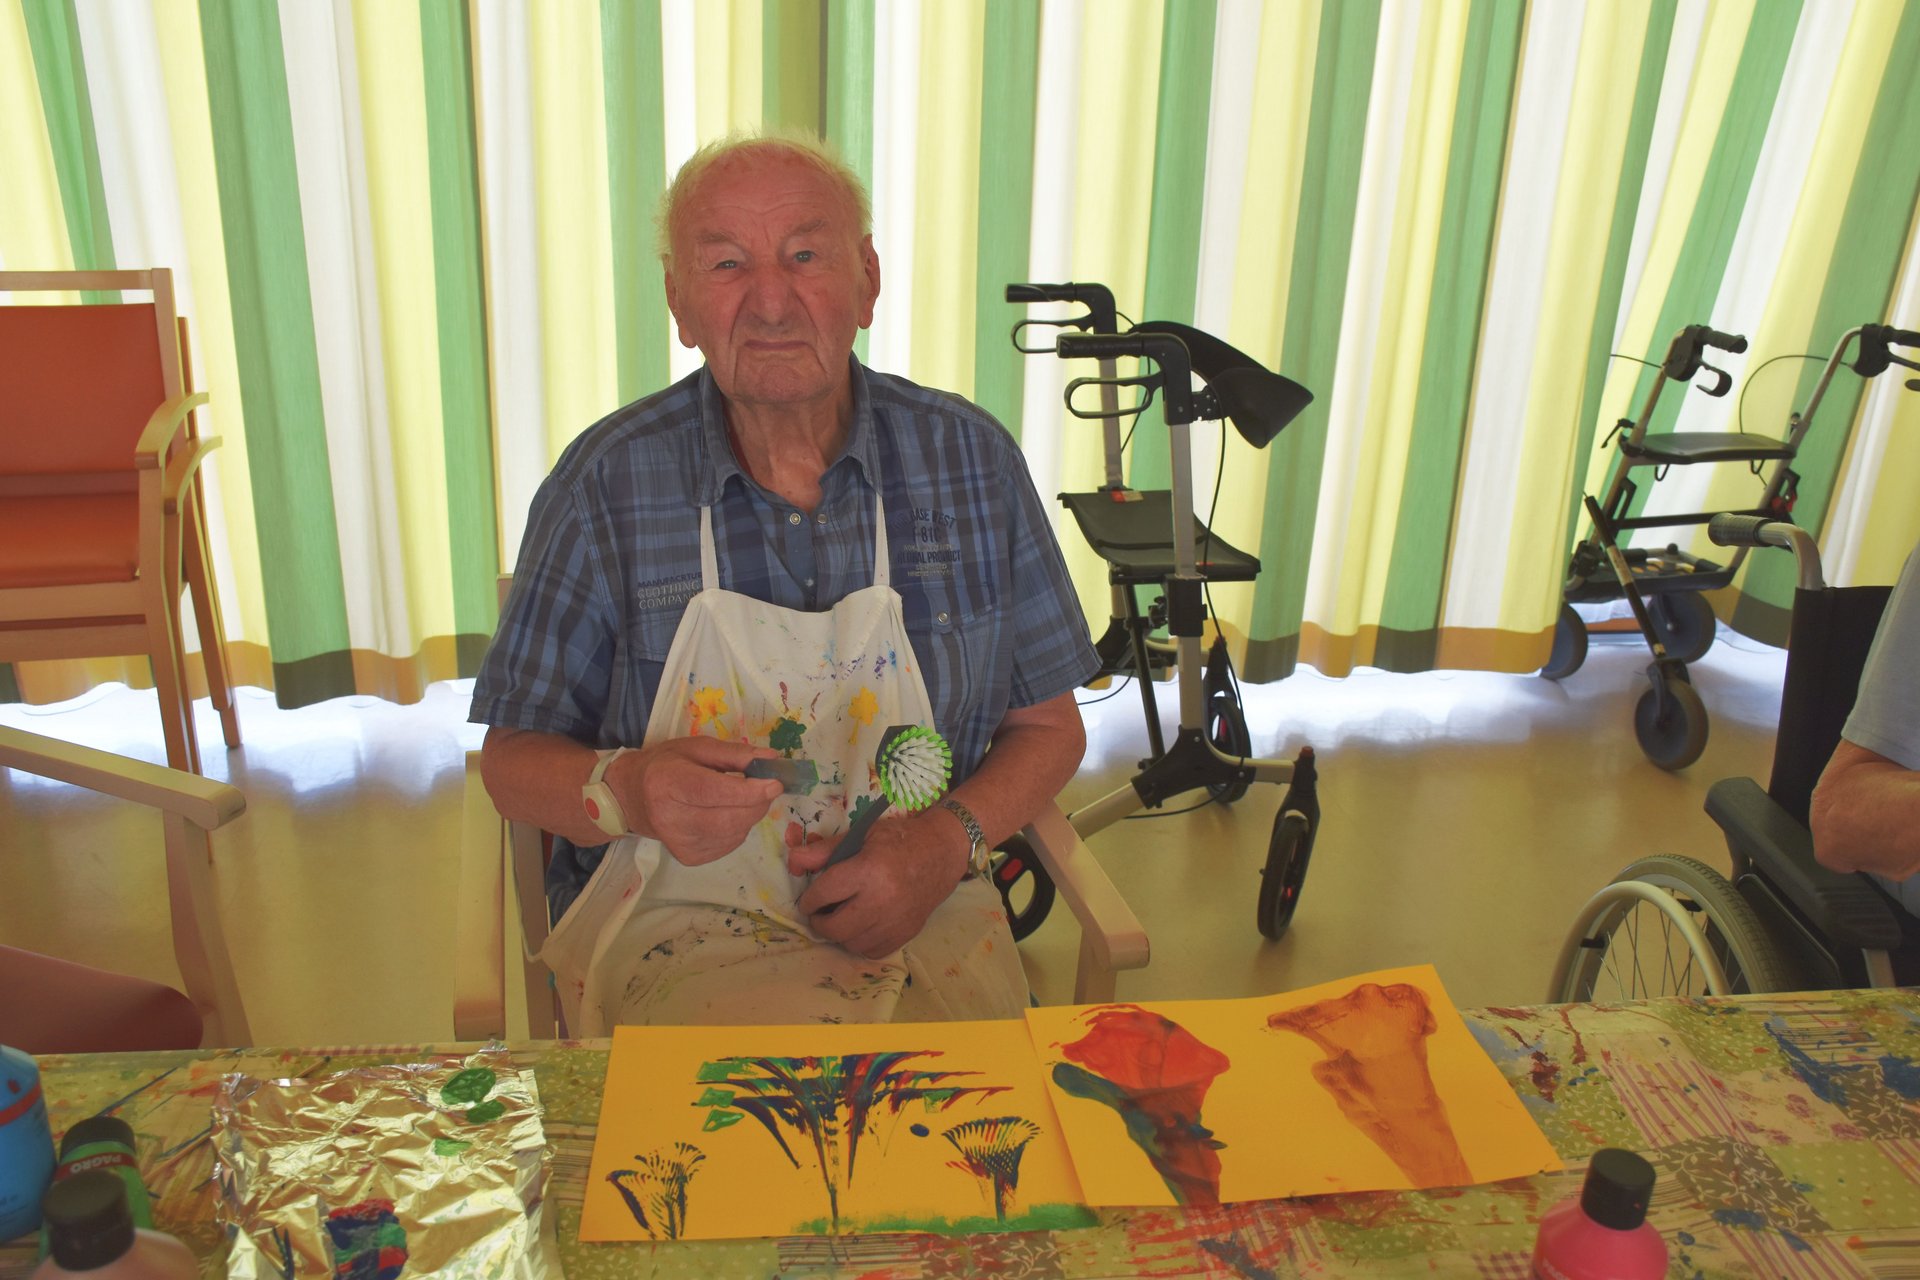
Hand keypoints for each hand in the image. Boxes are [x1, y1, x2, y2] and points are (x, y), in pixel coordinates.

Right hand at [616, 737, 783, 864]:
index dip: (749, 791)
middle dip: (757, 804)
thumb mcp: (697, 748)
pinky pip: (728, 844)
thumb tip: (772, 760)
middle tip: (767, 788)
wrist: (632, 797)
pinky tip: (724, 814)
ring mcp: (678, 843)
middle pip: (728, 819)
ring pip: (733, 834)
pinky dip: (737, 828)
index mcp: (668, 783)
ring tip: (739, 799)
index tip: (776, 783)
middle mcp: (670, 818)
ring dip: (748, 816)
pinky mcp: (688, 857)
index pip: (714, 792)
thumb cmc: (666, 766)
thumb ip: (735, 753)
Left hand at [792, 809, 969, 957]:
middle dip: (819, 922)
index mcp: (869, 870)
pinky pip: (872, 951)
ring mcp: (896, 920)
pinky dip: (861, 942)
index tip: (808, 900)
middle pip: (835, 927)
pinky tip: (861, 926)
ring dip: (840, 934)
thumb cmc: (900, 839)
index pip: (825, 893)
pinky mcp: (907, 933)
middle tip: (819, 913)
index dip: (809, 899)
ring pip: (852, 943)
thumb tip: (793, 861)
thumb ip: (825, 851)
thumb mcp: (862, 834)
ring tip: (841, 918)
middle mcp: (883, 900)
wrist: (943, 851)